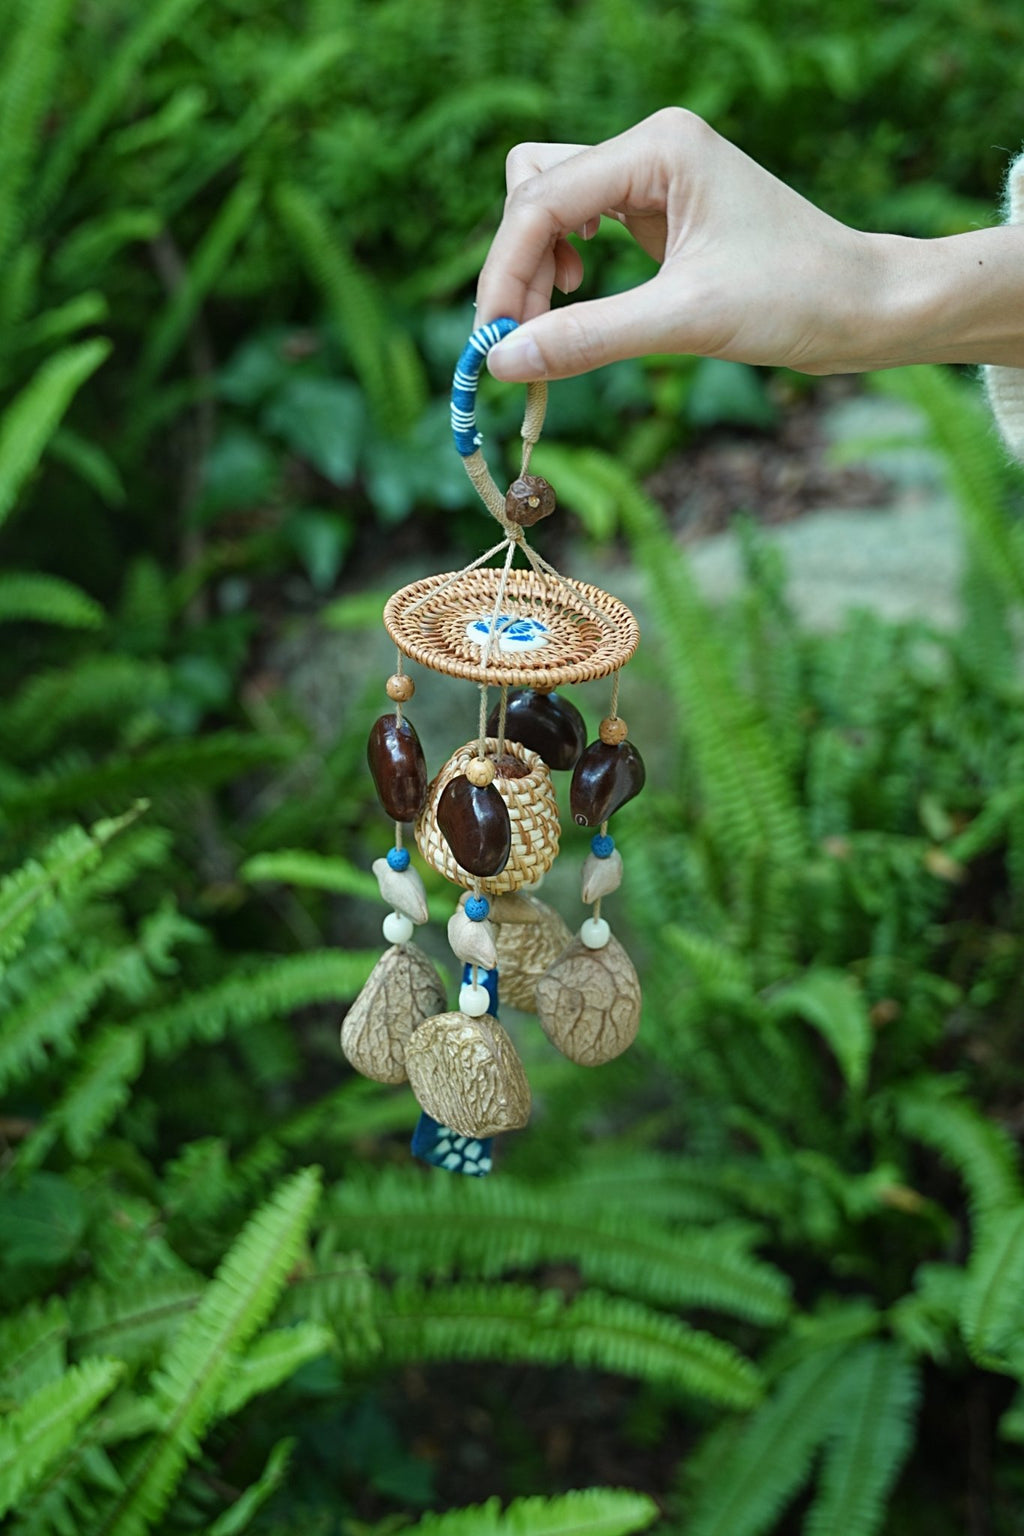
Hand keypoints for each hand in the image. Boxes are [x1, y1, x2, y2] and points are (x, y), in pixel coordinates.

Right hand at [473, 109, 936, 380]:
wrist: (863, 307)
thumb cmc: (795, 299)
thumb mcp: (685, 322)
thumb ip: (588, 338)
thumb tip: (504, 363)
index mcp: (659, 148)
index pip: (542, 198)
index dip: (505, 271)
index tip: (491, 341)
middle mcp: (650, 149)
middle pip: (534, 189)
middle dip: (515, 265)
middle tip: (518, 342)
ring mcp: (654, 178)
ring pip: (550, 205)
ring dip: (534, 265)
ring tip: (550, 322)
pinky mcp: (660, 212)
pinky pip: (581, 228)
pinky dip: (562, 268)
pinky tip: (577, 299)